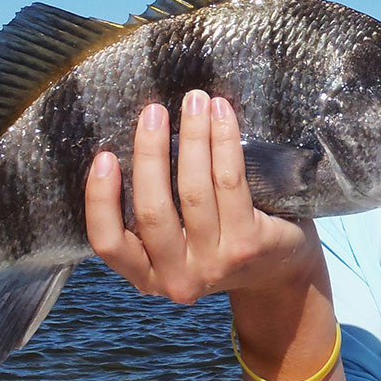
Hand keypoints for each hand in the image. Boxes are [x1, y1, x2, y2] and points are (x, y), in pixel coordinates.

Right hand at [84, 90, 317, 303]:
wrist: (280, 267)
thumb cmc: (219, 241)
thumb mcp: (176, 240)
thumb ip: (152, 210)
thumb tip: (138, 139)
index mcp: (147, 276)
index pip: (108, 243)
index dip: (100, 200)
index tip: (103, 156)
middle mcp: (178, 278)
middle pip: (152, 210)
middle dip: (150, 153)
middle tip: (153, 112)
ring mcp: (215, 264)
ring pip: (193, 191)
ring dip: (192, 137)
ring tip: (194, 102)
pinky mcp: (248, 244)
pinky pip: (230, 182)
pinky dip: (223, 143)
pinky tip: (222, 116)